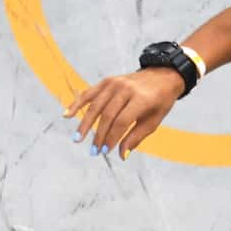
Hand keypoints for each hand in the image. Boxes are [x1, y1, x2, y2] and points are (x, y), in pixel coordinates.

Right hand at [63, 67, 183, 157]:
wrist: (162, 75)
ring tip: (77, 139)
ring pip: (95, 105)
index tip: (106, 151)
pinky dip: (77, 103)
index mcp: (141, 98)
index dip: (112, 138)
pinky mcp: (107, 81)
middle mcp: (126, 89)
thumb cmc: (160, 101)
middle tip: (93, 151)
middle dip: (99, 135)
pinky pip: (89, 93)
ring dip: (85, 124)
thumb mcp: (154, 120)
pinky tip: (67, 115)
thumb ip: (136, 137)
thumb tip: (121, 155)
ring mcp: (115, 83)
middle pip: (107, 115)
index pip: (122, 122)